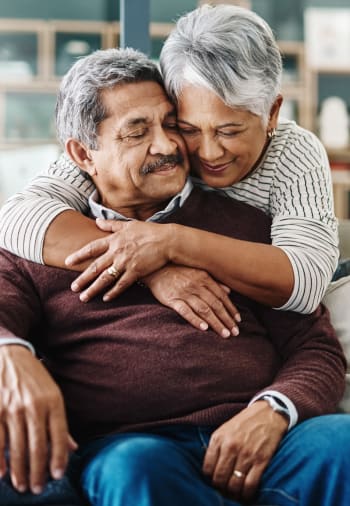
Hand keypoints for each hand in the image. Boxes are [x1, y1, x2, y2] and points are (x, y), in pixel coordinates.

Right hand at [0, 346, 76, 493]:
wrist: (10, 355)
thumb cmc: (34, 378)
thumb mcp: (53, 394)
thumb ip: (60, 423)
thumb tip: (73, 449)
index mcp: (53, 401)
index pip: (59, 435)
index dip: (59, 458)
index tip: (57, 475)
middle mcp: (34, 406)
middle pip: (37, 446)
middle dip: (38, 471)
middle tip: (37, 488)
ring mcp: (13, 408)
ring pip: (17, 448)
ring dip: (19, 471)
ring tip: (22, 485)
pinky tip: (1, 473)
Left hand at [65, 219, 172, 301]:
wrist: (167, 240)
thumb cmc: (149, 231)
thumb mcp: (128, 224)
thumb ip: (111, 225)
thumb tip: (97, 221)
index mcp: (114, 240)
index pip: (92, 248)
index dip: (79, 255)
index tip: (68, 261)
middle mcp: (117, 252)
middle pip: (96, 267)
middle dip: (83, 279)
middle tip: (73, 288)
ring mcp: (126, 263)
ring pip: (105, 278)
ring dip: (93, 289)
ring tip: (83, 297)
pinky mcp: (136, 272)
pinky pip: (121, 284)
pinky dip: (113, 292)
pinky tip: (105, 299)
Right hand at [144, 265, 240, 336]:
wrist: (154, 268)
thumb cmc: (178, 270)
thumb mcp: (197, 271)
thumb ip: (213, 281)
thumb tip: (228, 291)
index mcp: (204, 278)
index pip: (221, 296)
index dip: (231, 309)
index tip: (238, 320)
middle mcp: (196, 285)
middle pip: (215, 305)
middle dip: (226, 319)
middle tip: (235, 332)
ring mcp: (184, 293)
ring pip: (204, 310)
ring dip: (216, 323)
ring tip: (224, 334)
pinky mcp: (172, 299)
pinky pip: (185, 311)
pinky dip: (195, 320)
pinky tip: (204, 328)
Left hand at [203, 401, 287, 502]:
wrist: (268, 413)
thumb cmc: (245, 422)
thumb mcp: (225, 429)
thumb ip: (216, 446)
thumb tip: (210, 468)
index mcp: (219, 438)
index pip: (207, 468)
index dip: (210, 479)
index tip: (215, 481)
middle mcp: (230, 447)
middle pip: (219, 479)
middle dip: (221, 488)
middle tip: (225, 490)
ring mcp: (246, 454)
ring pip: (234, 485)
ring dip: (234, 494)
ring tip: (235, 494)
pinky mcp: (261, 460)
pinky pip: (250, 485)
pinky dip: (247, 494)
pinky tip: (247, 494)